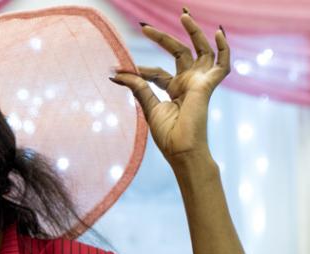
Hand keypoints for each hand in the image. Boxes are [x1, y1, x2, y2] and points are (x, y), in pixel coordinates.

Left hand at [110, 10, 228, 164]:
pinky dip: (224, 47)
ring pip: (201, 50)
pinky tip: (218, 32)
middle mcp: (188, 83)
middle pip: (178, 53)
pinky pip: (223, 62)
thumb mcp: (149, 106)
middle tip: (144, 27)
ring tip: (184, 15)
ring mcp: (199, 82)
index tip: (119, 70)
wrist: (182, 150)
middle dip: (163, 38)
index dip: (139, 70)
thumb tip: (116, 73)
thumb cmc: (168, 135)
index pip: (157, 72)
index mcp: (174, 91)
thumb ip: (137, 86)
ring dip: (194, 32)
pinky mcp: (208, 85)